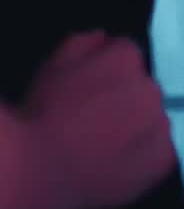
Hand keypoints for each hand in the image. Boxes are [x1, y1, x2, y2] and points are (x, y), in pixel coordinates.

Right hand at [23, 31, 174, 208]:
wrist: (47, 171)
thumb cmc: (44, 112)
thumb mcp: (52, 65)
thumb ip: (81, 43)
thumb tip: (104, 37)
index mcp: (124, 59)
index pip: (125, 51)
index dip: (105, 66)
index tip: (88, 83)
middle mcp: (149, 87)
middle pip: (141, 84)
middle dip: (123, 92)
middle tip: (94, 113)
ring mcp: (160, 125)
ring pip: (151, 116)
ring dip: (135, 121)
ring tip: (105, 140)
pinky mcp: (164, 159)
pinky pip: (159, 147)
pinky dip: (143, 150)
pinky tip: (117, 160)